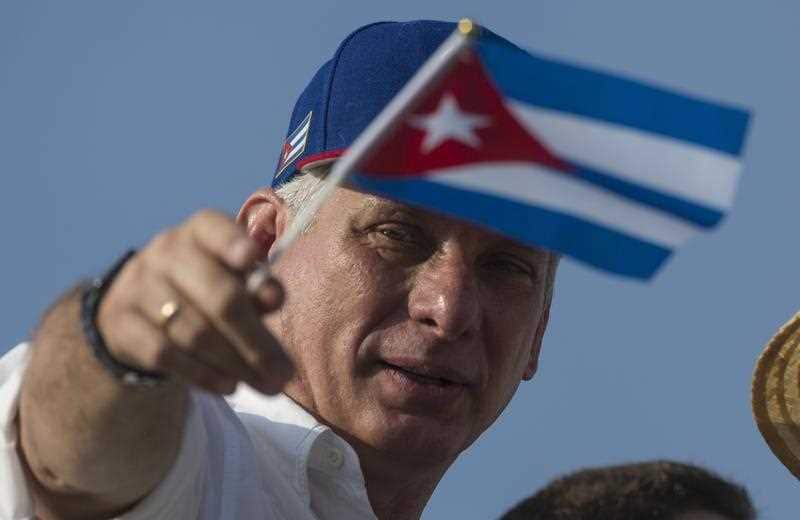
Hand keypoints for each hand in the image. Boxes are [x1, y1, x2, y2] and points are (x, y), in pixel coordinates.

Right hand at [96, 210, 291, 394]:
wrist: (139, 312)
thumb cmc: (207, 291)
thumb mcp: (235, 281)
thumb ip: (259, 287)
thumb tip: (273, 297)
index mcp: (201, 231)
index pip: (215, 228)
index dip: (233, 243)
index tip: (251, 259)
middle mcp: (167, 251)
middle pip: (219, 296)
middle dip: (256, 339)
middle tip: (283, 373)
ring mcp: (138, 285)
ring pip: (195, 331)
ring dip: (236, 364)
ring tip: (266, 385)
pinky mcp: (121, 322)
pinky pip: (165, 353)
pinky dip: (202, 374)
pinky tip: (229, 385)